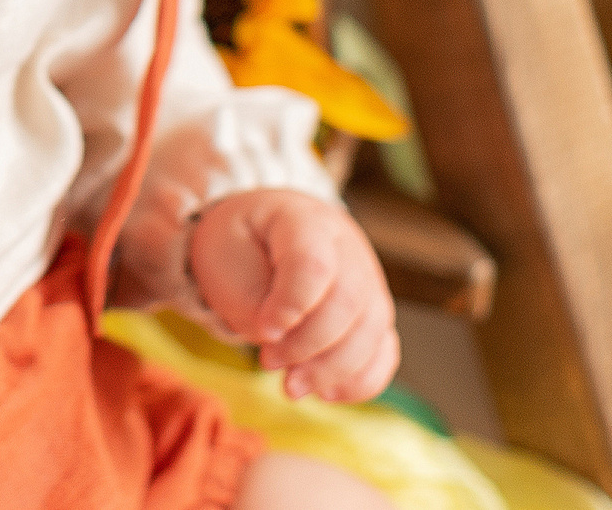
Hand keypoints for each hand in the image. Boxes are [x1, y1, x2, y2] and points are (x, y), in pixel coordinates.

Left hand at [189, 189, 397, 402]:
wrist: (260, 233)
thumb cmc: (241, 244)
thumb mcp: (227, 256)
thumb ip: (252, 299)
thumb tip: (284, 341)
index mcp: (304, 220)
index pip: (313, 264)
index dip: (289, 306)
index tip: (261, 330)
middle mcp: (347, 247)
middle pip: (348, 302)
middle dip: (308, 345)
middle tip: (268, 362)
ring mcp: (367, 278)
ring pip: (372, 330)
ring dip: (332, 370)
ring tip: (291, 387)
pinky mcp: (372, 311)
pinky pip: (384, 351)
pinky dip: (361, 380)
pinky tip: (327, 392)